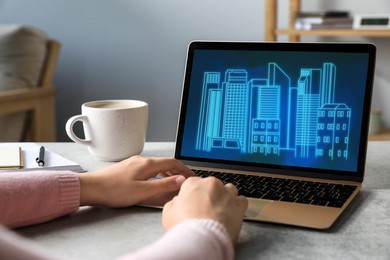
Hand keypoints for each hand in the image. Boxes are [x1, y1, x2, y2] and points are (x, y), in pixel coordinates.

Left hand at [77, 156, 194, 206]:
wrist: (91, 188)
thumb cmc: (114, 191)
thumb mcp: (142, 192)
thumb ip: (163, 186)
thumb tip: (181, 180)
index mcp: (147, 164)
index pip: (173, 162)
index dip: (185, 169)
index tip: (192, 177)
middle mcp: (142, 160)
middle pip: (166, 162)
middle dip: (178, 170)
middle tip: (186, 180)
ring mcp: (134, 163)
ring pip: (157, 165)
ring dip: (168, 171)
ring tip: (175, 181)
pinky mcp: (128, 167)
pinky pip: (149, 168)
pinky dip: (158, 173)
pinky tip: (156, 180)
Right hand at [162, 177, 247, 242]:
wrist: (202, 239)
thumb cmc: (185, 227)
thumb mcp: (168, 213)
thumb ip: (174, 203)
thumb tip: (177, 202)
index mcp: (192, 183)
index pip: (195, 183)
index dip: (195, 195)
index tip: (195, 203)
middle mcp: (210, 184)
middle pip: (212, 185)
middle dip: (211, 195)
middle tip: (207, 210)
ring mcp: (226, 192)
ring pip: (229, 189)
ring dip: (226, 197)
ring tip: (221, 211)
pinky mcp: (238, 203)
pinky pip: (242, 199)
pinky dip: (238, 205)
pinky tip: (232, 214)